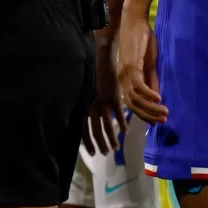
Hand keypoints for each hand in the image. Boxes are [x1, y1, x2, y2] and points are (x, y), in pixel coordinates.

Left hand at [84, 32, 124, 155]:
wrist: (100, 53)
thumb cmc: (92, 70)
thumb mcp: (85, 89)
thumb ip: (86, 103)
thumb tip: (85, 117)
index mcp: (82, 103)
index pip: (81, 128)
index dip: (86, 142)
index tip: (92, 152)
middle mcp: (90, 104)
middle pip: (93, 130)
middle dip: (100, 144)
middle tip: (105, 153)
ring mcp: (102, 100)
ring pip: (106, 125)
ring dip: (111, 138)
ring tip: (115, 148)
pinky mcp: (113, 95)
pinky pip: (118, 114)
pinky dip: (122, 124)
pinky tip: (126, 132)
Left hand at [115, 13, 166, 124]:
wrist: (135, 21)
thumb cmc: (142, 41)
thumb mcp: (149, 64)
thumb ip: (151, 80)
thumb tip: (156, 98)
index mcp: (125, 79)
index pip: (131, 103)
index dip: (143, 114)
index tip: (157, 121)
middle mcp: (122, 78)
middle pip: (132, 105)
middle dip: (148, 115)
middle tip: (163, 120)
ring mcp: (124, 72)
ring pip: (135, 98)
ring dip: (150, 107)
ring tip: (164, 112)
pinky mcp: (130, 65)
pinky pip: (138, 85)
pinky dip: (148, 94)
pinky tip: (159, 98)